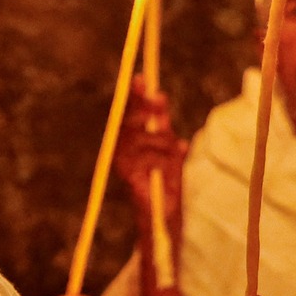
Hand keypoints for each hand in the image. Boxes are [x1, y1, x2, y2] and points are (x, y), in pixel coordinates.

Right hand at [116, 80, 185, 216]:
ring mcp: (124, 164)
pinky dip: (166, 162)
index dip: (134, 97)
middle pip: (132, 122)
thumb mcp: (169, 153)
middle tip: (154, 92)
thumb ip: (165, 132)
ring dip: (166, 143)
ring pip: (150, 139)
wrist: (162, 217)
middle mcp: (122, 151)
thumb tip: (161, 98)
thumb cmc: (164, 184)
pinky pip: (154, 158)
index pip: (130, 116)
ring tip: (173, 157)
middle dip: (144, 106)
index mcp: (129, 145)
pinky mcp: (130, 177)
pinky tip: (169, 167)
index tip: (141, 78)